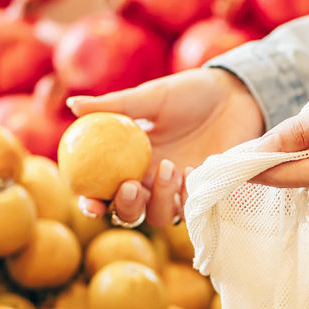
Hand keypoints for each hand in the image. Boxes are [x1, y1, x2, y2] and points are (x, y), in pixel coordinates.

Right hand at [67, 68, 263, 226]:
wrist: (236, 95)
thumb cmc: (191, 92)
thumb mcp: (152, 96)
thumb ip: (115, 105)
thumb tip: (72, 105)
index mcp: (129, 160)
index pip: (103, 189)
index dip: (91, 202)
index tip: (89, 203)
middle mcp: (151, 180)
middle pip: (128, 212)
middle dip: (125, 208)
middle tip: (131, 187)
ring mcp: (179, 190)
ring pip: (160, 216)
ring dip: (160, 199)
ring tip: (170, 167)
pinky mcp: (206, 193)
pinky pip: (192, 208)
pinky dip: (188, 195)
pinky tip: (194, 169)